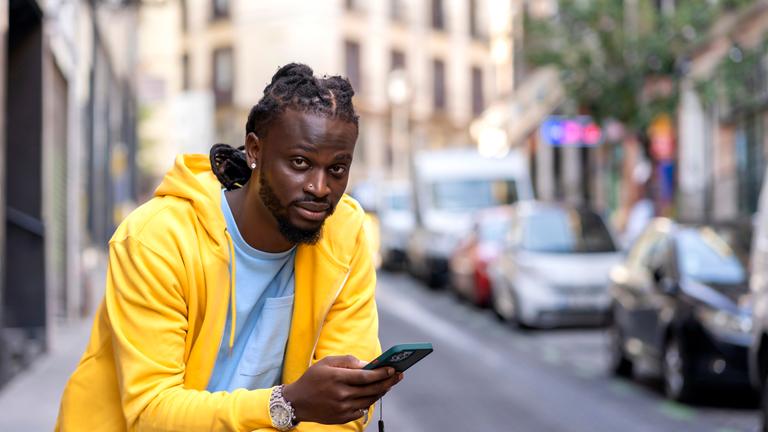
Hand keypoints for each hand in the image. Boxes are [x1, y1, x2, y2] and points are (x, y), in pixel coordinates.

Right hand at [282, 355, 403, 423]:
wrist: (297, 402)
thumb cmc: (312, 379)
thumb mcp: (326, 362)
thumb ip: (347, 361)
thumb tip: (367, 364)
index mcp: (337, 378)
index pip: (365, 376)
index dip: (381, 373)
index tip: (392, 368)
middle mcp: (340, 394)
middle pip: (371, 389)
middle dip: (387, 382)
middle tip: (397, 376)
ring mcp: (342, 408)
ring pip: (369, 400)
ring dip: (381, 392)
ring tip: (387, 384)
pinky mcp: (342, 417)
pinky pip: (361, 410)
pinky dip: (369, 402)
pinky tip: (373, 395)